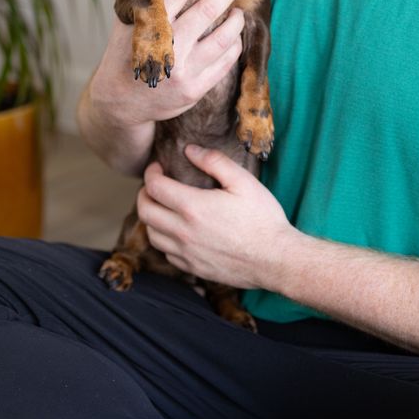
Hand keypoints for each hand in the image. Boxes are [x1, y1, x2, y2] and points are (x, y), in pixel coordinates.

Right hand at [89, 0, 247, 127]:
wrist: (120, 103)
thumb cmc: (123, 56)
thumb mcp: (122, 25)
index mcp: (149, 27)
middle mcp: (168, 48)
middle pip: (205, 12)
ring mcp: (183, 71)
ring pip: (221, 39)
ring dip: (236, 21)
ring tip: (240, 10)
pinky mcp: (195, 90)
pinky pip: (224, 63)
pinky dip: (233, 46)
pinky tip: (235, 37)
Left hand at [137, 146, 295, 289]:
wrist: (274, 259)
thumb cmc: (262, 218)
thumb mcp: (243, 181)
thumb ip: (214, 161)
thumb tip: (190, 150)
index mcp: (193, 207)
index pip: (154, 187)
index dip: (151, 173)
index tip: (157, 167)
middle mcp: (183, 232)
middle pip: (145, 211)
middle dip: (144, 193)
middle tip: (154, 184)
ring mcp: (186, 253)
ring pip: (151, 234)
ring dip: (151, 217)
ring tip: (163, 206)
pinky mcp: (192, 268)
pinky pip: (166, 253)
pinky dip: (163, 238)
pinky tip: (176, 230)